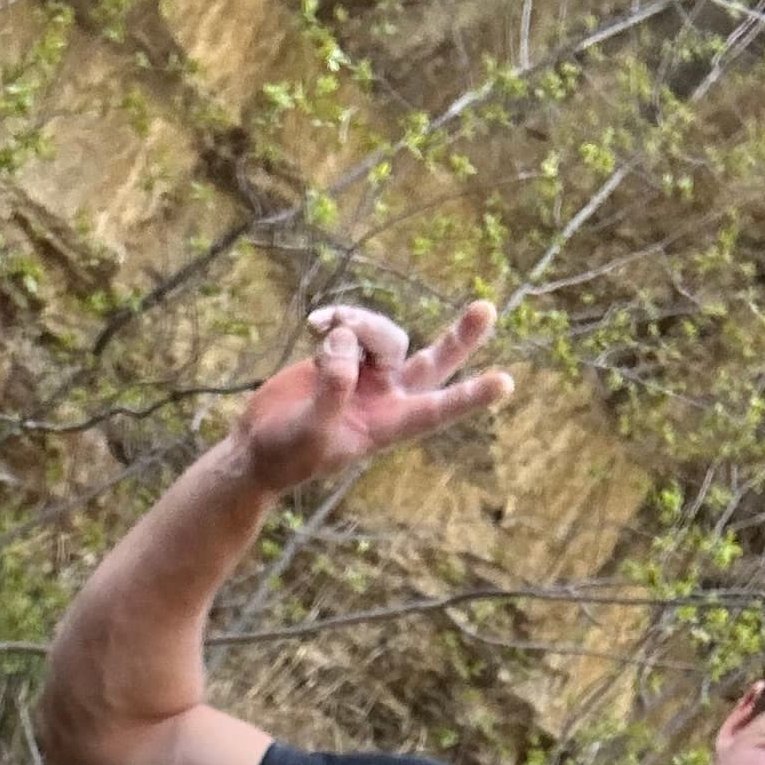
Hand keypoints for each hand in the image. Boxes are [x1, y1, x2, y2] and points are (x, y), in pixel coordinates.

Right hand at [227, 301, 512, 497]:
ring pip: (382, 333)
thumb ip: (332, 392)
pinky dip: (336, 318)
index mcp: (387, 426)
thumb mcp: (310, 432)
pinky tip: (313, 323)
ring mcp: (367, 373)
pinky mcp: (344, 354)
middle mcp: (386, 396)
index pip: (436, 409)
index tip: (506, 384)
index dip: (470, 395)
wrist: (258, 446)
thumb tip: (345, 346)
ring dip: (355, 325)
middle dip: (460, 337)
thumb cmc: (286, 455)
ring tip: (319, 331)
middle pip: (433, 361)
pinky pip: (351, 324)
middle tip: (487, 309)